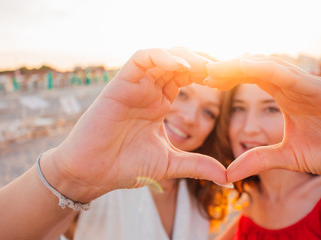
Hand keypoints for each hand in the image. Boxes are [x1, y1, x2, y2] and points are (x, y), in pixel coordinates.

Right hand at [42, 48, 226, 201]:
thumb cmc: (126, 167)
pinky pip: (141, 59)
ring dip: (187, 56)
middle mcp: (149, 90)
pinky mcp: (120, 84)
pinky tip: (182, 66)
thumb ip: (198, 165)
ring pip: (164, 55)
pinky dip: (162, 57)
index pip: (188, 77)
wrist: (92, 174)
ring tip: (207, 67)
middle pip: (180, 62)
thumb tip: (228, 177)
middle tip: (225, 69)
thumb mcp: (170, 164)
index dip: (209, 75)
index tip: (228, 82)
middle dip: (203, 62)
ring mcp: (135, 85)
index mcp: (160, 103)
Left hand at [205, 57, 320, 189]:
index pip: (253, 80)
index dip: (230, 78)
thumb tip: (227, 172)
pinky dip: (271, 70)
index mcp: (288, 97)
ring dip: (245, 65)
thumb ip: (259, 159)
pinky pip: (296, 77)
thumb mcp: (287, 158)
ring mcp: (313, 85)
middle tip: (204, 69)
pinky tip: (250, 67)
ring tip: (219, 66)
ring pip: (274, 67)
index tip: (205, 81)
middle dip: (231, 68)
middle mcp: (297, 86)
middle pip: (258, 69)